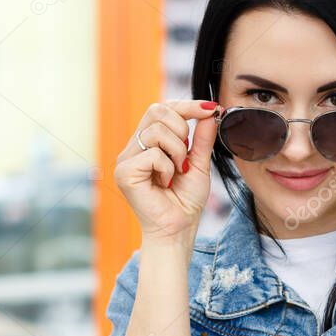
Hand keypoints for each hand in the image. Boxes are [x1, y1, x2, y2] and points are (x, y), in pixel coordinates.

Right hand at [114, 100, 218, 244]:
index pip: (163, 109)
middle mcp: (134, 148)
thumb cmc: (186, 201)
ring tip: (177, 173)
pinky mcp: (124, 172)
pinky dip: (167, 168)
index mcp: (148, 143)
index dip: (187, 106)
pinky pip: (153, 154)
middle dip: (182, 129)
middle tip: (186, 156)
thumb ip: (202, 138)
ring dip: (177, 152)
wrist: (179, 229)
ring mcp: (126, 159)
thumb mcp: (199, 163)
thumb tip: (211, 112)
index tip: (211, 109)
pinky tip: (166, 183)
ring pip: (156, 132)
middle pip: (156, 111)